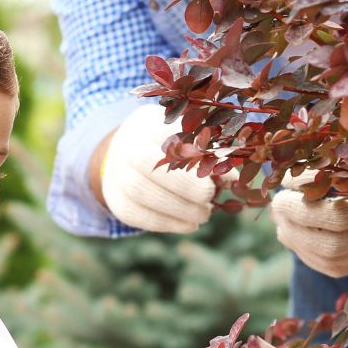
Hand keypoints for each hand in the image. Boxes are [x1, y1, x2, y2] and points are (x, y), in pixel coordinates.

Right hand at [99, 104, 216, 232]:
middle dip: (185, 187)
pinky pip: (136, 215)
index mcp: (148, 123)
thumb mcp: (188, 140)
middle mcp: (126, 144)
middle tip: (210, 199)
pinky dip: (167, 223)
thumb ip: (210, 154)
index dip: (198, 160)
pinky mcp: (115, 199)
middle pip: (148, 164)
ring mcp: (116, 172)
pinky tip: (189, 224)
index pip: (171, 138)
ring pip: (140, 192)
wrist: (127, 157)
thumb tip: (232, 179)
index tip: (222, 177)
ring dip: (178, 208)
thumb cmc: (170, 147)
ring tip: (204, 214)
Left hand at [268, 166, 347, 276]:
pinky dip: (302, 249)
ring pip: (328, 258)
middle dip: (298, 223)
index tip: (286, 183)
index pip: (341, 215)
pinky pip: (327, 265)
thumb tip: (286, 180)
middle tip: (277, 202)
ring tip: (279, 217)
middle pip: (333, 244)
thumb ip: (324, 165)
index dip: (309, 202)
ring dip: (295, 238)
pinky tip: (287, 231)